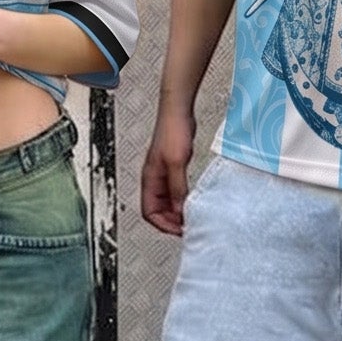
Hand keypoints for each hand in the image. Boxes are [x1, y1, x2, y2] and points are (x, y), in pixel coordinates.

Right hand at [141, 106, 196, 235]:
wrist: (178, 111)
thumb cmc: (173, 130)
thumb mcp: (177, 163)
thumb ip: (178, 188)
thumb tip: (180, 210)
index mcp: (149, 179)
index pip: (149, 212)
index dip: (163, 224)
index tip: (179, 229)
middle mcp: (154, 178)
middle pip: (157, 210)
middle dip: (170, 221)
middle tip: (187, 227)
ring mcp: (163, 173)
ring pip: (166, 202)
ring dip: (176, 211)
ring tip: (190, 217)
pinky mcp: (173, 167)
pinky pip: (175, 191)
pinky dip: (182, 199)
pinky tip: (192, 200)